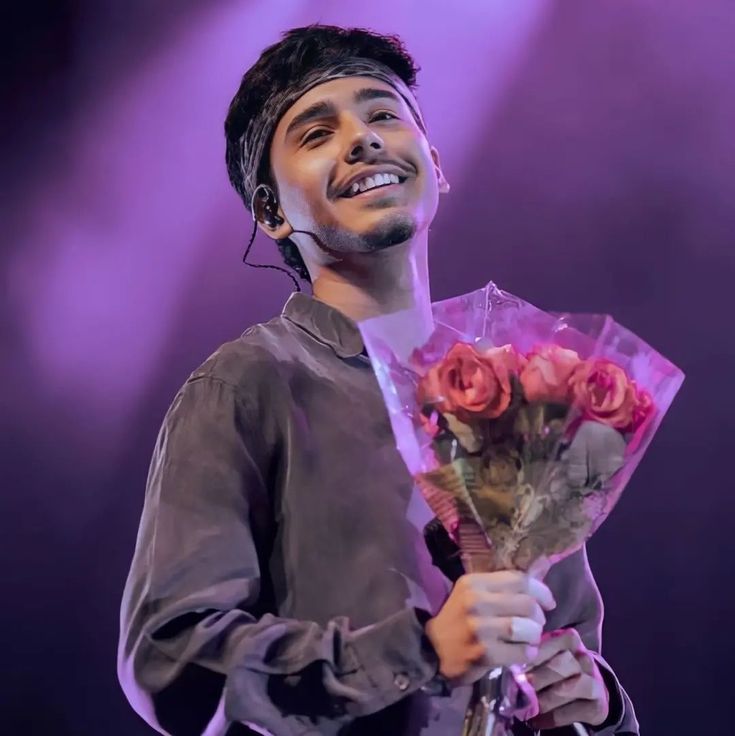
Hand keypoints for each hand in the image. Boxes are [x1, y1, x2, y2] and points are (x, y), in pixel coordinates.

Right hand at [425, 561, 555, 685]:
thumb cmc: (458, 619)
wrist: (430, 648)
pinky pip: (522, 653)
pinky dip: (527, 654)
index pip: (519, 579)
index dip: (541, 591)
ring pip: (528, 628)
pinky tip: (520, 653)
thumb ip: (500, 587)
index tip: (548, 603)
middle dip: (538, 617)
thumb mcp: (472, 593)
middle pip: (527, 604)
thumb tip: (540, 580)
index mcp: (474, 583)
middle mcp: (477, 602)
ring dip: (533, 636)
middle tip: (535, 624)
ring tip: (528, 639)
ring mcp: (480, 629)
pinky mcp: (485, 654)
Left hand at [525, 628, 608, 729]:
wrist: (589, 688)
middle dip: (537, 679)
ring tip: (528, 707)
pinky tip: (539, 721)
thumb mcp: (548, 654)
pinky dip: (554, 718)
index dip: (532, 657)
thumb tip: (509, 664)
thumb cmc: (559, 667)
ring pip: (568, 688)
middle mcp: (584, 657)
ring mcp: (594, 681)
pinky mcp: (599, 705)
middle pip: (560, 665)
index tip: (515, 668)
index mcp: (569, 640)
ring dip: (545, 700)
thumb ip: (533, 654)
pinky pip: (574, 711)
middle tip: (519, 689)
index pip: (550, 644)